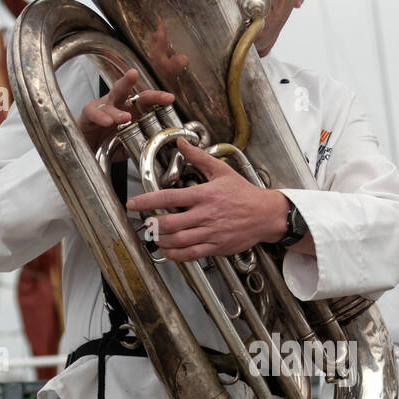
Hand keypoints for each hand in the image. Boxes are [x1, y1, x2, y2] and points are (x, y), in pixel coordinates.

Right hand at [77, 68, 174, 152]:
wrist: (85, 149)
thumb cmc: (106, 143)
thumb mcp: (128, 146)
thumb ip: (140, 146)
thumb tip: (158, 152)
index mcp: (130, 110)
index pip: (145, 101)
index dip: (157, 98)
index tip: (170, 98)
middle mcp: (117, 104)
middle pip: (130, 92)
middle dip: (141, 89)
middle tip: (153, 91)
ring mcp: (102, 107)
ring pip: (111, 102)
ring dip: (119, 111)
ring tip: (126, 118)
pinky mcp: (88, 114)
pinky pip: (93, 112)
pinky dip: (101, 116)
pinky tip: (107, 121)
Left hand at [126, 136, 290, 260]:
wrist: (266, 215)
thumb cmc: (244, 194)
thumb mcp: (222, 171)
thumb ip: (199, 158)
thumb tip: (182, 143)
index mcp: (204, 195)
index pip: (169, 197)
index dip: (147, 201)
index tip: (133, 203)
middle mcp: (205, 215)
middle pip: (170, 223)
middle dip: (153, 225)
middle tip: (146, 223)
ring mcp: (211, 232)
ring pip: (178, 240)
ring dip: (162, 240)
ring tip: (155, 236)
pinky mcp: (216, 247)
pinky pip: (191, 254)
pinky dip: (175, 255)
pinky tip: (168, 251)